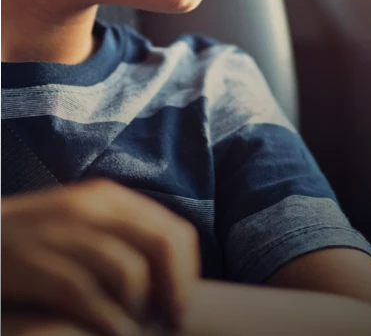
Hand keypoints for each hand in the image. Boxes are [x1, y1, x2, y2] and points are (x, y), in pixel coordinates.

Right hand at [1, 179, 199, 335]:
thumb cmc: (31, 245)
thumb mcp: (81, 227)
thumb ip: (120, 239)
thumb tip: (171, 276)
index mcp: (110, 199)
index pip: (174, 230)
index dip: (188, 272)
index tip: (184, 305)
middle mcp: (93, 206)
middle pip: (162, 245)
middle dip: (177, 289)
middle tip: (175, 322)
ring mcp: (61, 231)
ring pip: (129, 271)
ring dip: (142, 310)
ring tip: (141, 333)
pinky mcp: (30, 261)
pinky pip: (85, 294)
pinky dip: (107, 322)